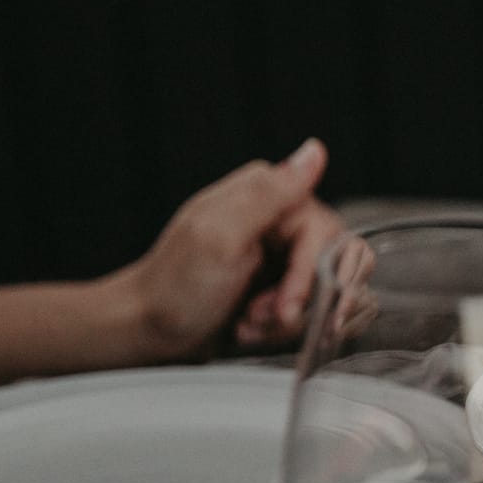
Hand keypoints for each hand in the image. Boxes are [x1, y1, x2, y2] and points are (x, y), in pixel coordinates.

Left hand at [112, 138, 346, 360]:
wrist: (146, 331)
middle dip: (302, 301)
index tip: (286, 305)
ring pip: (326, 293)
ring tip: (249, 322)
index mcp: (268, 195)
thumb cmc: (174, 288)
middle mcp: (280, 220)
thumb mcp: (221, 237)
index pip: (329, 234)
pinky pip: (311, 312)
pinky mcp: (280, 288)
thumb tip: (314, 151)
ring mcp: (282, 257)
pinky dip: (282, 329)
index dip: (311, 275)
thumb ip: (272, 194)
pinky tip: (251, 327)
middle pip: (336, 265)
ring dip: (289, 319)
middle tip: (263, 315)